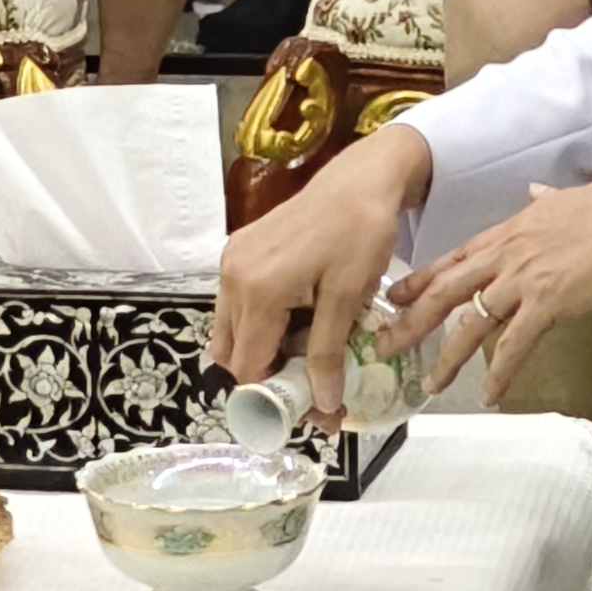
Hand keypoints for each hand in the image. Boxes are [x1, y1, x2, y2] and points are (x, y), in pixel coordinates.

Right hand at [211, 123, 437, 419]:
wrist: (359, 180)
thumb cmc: (360, 233)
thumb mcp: (349, 297)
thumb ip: (328, 353)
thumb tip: (324, 404)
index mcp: (258, 290)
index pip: (249, 366)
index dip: (277, 397)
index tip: (312, 410)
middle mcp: (233, 277)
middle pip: (233, 354)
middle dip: (268, 380)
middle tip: (313, 391)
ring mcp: (231, 262)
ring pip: (231, 333)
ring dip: (262, 353)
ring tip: (307, 359)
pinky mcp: (238, 252)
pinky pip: (237, 306)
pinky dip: (261, 326)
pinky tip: (297, 324)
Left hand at [382, 163, 591, 408]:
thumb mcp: (574, 198)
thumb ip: (548, 201)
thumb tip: (536, 192)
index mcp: (513, 229)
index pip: (456, 258)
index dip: (422, 280)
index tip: (395, 297)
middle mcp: (509, 254)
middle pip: (446, 291)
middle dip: (411, 320)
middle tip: (385, 346)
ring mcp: (525, 278)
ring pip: (470, 322)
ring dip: (447, 358)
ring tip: (431, 385)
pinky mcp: (549, 302)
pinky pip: (514, 346)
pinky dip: (500, 374)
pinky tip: (490, 396)